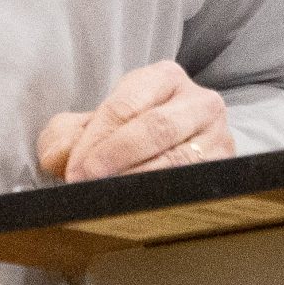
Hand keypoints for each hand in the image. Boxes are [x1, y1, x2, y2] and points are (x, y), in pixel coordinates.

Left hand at [36, 60, 233, 182]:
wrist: (184, 145)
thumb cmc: (132, 131)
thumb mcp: (99, 124)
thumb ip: (68, 134)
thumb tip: (56, 157)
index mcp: (164, 78)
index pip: (126, 105)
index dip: (96, 138)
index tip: (73, 168)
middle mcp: (198, 101)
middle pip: (154, 128)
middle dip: (115, 157)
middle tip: (86, 181)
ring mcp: (218, 134)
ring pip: (177, 160)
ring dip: (137, 181)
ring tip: (108, 197)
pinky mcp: (227, 166)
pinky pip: (195, 183)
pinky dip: (163, 196)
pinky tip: (139, 207)